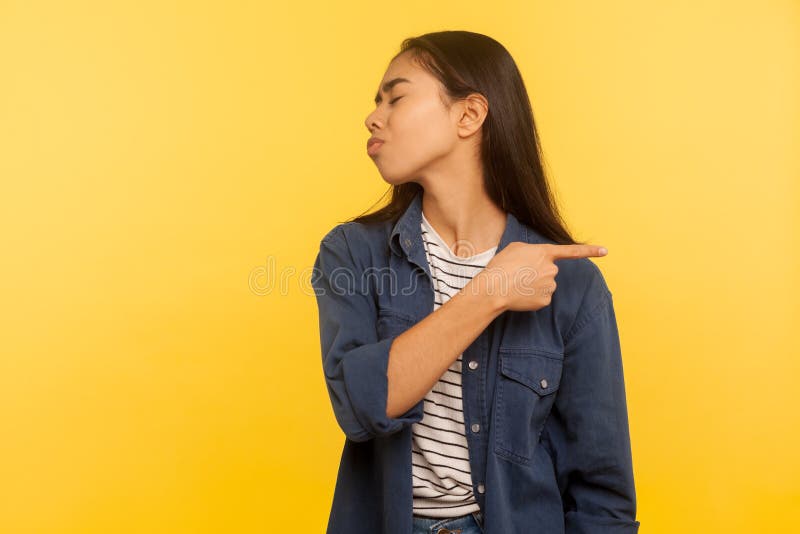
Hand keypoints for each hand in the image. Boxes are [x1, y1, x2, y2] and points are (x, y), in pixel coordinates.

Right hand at [478, 242, 607, 312]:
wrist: (494, 288)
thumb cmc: (501, 266)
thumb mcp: (515, 248)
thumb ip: (531, 251)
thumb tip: (536, 261)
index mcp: (545, 253)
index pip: (572, 251)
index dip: (590, 251)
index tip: (605, 251)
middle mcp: (552, 269)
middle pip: (550, 271)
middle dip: (538, 272)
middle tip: (519, 274)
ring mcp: (550, 286)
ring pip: (546, 285)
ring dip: (534, 285)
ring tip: (517, 284)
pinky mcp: (545, 301)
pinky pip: (541, 298)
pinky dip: (532, 297)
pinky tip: (520, 295)